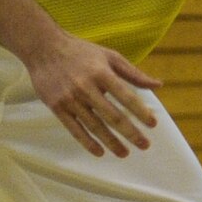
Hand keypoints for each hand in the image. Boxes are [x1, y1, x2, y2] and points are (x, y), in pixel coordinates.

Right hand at [24, 31, 160, 158]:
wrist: (43, 48)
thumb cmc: (81, 52)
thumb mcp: (110, 56)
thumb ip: (133, 73)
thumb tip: (158, 85)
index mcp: (102, 73)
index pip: (126, 96)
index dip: (140, 111)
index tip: (152, 124)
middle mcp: (86, 87)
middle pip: (112, 115)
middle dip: (130, 133)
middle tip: (144, 145)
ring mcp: (70, 99)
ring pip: (94, 126)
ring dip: (111, 142)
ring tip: (124, 153)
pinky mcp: (57, 107)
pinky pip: (74, 129)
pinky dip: (87, 142)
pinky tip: (99, 152)